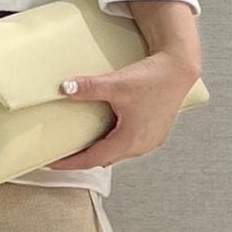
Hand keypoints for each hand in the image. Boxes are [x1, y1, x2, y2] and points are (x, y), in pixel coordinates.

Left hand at [43, 49, 198, 170]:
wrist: (178, 68)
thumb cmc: (151, 78)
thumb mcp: (116, 83)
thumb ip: (88, 88)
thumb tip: (64, 88)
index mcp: (129, 140)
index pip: (92, 159)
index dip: (70, 163)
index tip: (53, 163)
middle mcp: (141, 146)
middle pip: (105, 159)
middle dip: (83, 158)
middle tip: (63, 155)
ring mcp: (151, 141)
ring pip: (118, 153)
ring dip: (100, 151)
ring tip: (82, 145)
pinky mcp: (156, 132)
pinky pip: (129, 145)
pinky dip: (114, 143)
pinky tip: (107, 134)